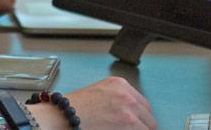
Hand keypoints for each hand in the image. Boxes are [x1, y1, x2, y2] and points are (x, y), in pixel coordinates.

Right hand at [24, 77, 155, 129]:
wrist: (62, 117)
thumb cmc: (74, 109)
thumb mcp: (98, 94)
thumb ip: (116, 100)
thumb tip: (128, 114)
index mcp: (119, 84)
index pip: (141, 103)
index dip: (138, 117)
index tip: (134, 124)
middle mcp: (127, 93)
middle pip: (148, 115)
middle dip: (140, 125)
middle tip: (127, 129)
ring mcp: (130, 109)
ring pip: (148, 127)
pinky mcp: (130, 123)